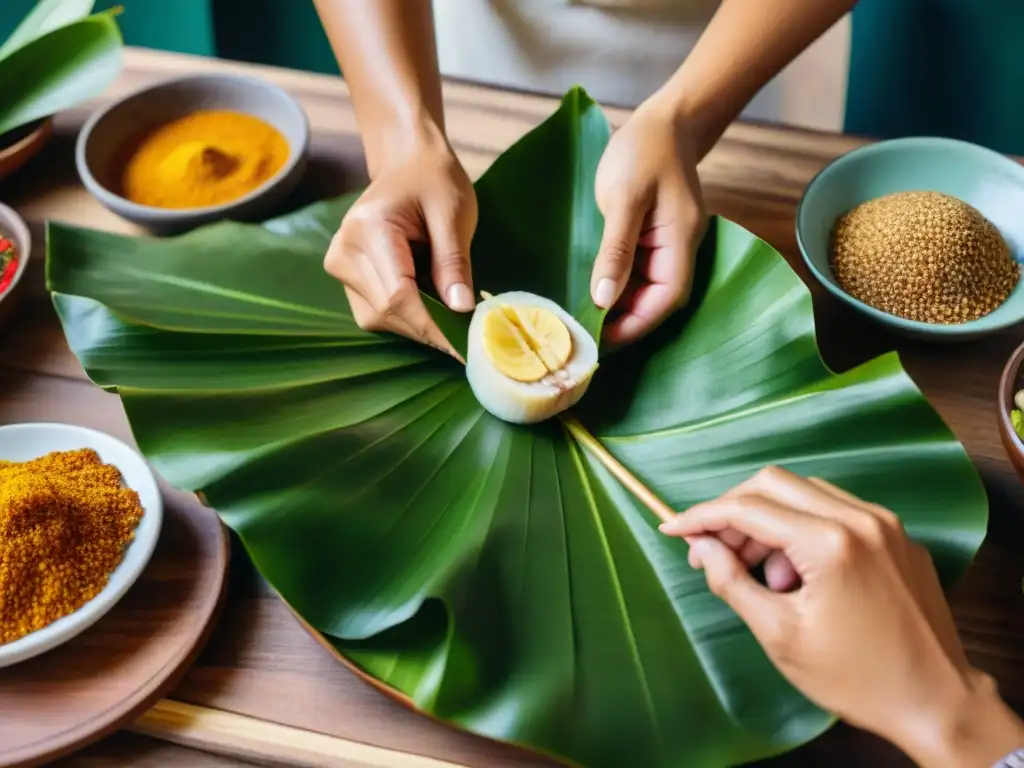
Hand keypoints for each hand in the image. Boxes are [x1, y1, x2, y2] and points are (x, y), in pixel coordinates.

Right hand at [324, 130, 477, 358]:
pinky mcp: (345, 276)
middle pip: (386, 312)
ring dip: (417, 325)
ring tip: (450, 319)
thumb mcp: (454, 214)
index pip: (398, 296)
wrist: (408, 161)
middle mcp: (344, 251)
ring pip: (379, 319)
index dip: (432, 325)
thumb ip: (454, 263)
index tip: (465, 345)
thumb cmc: (434, 180)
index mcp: (369, 229)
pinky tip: (430, 307)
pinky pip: (375, 312)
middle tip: (467, 340)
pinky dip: (406, 317)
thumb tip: (461, 310)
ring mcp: (339, 265)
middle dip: (428, 330)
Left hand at [590, 99, 705, 346]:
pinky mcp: (653, 241)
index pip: (667, 298)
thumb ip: (616, 249)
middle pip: (658, 301)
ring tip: (584, 321)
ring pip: (647, 291)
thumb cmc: (643, 151)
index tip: (603, 339)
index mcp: (681, 240)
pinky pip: (638, 274)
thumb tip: (604, 298)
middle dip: (626, 321)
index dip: (637, 324)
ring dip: (620, 307)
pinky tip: (593, 295)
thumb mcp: (624, 197)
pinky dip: (618, 287)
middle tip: (586, 335)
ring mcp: (668, 246)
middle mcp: (680, 250)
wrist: (663, 121)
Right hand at [659, 467, 1023, 765]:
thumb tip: (701, 548)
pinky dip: (803, 528)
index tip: (673, 529)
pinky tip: (798, 574)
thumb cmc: (855, 677)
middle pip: (774, 483)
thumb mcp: (779, 635)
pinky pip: (837, 510)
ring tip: (761, 575)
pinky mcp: (898, 536)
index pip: (747, 507)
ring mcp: (884, 524)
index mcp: (829, 542)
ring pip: (805, 492)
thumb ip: (732, 582)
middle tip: (714, 552)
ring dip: (769, 520)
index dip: (701, 515)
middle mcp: (860, 518)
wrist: (936, 701)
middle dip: (734, 511)